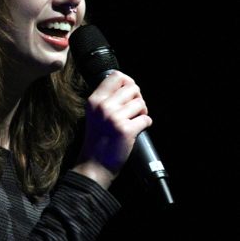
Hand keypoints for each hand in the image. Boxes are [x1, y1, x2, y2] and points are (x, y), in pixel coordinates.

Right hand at [73, 71, 151, 187]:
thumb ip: (106, 98)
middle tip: (132, 111)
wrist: (94, 164)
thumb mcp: (94, 114)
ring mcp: (115, 118)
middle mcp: (103, 106)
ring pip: (141, 103)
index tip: (129, 92)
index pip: (116, 76)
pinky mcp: (126, 130)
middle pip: (132, 87)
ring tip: (133, 121)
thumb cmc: (97, 140)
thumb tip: (128, 84)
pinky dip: (145, 124)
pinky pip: (146, 119)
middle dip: (137, 98)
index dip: (127, 82)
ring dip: (142, 112)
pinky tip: (136, 130)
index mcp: (94, 100)